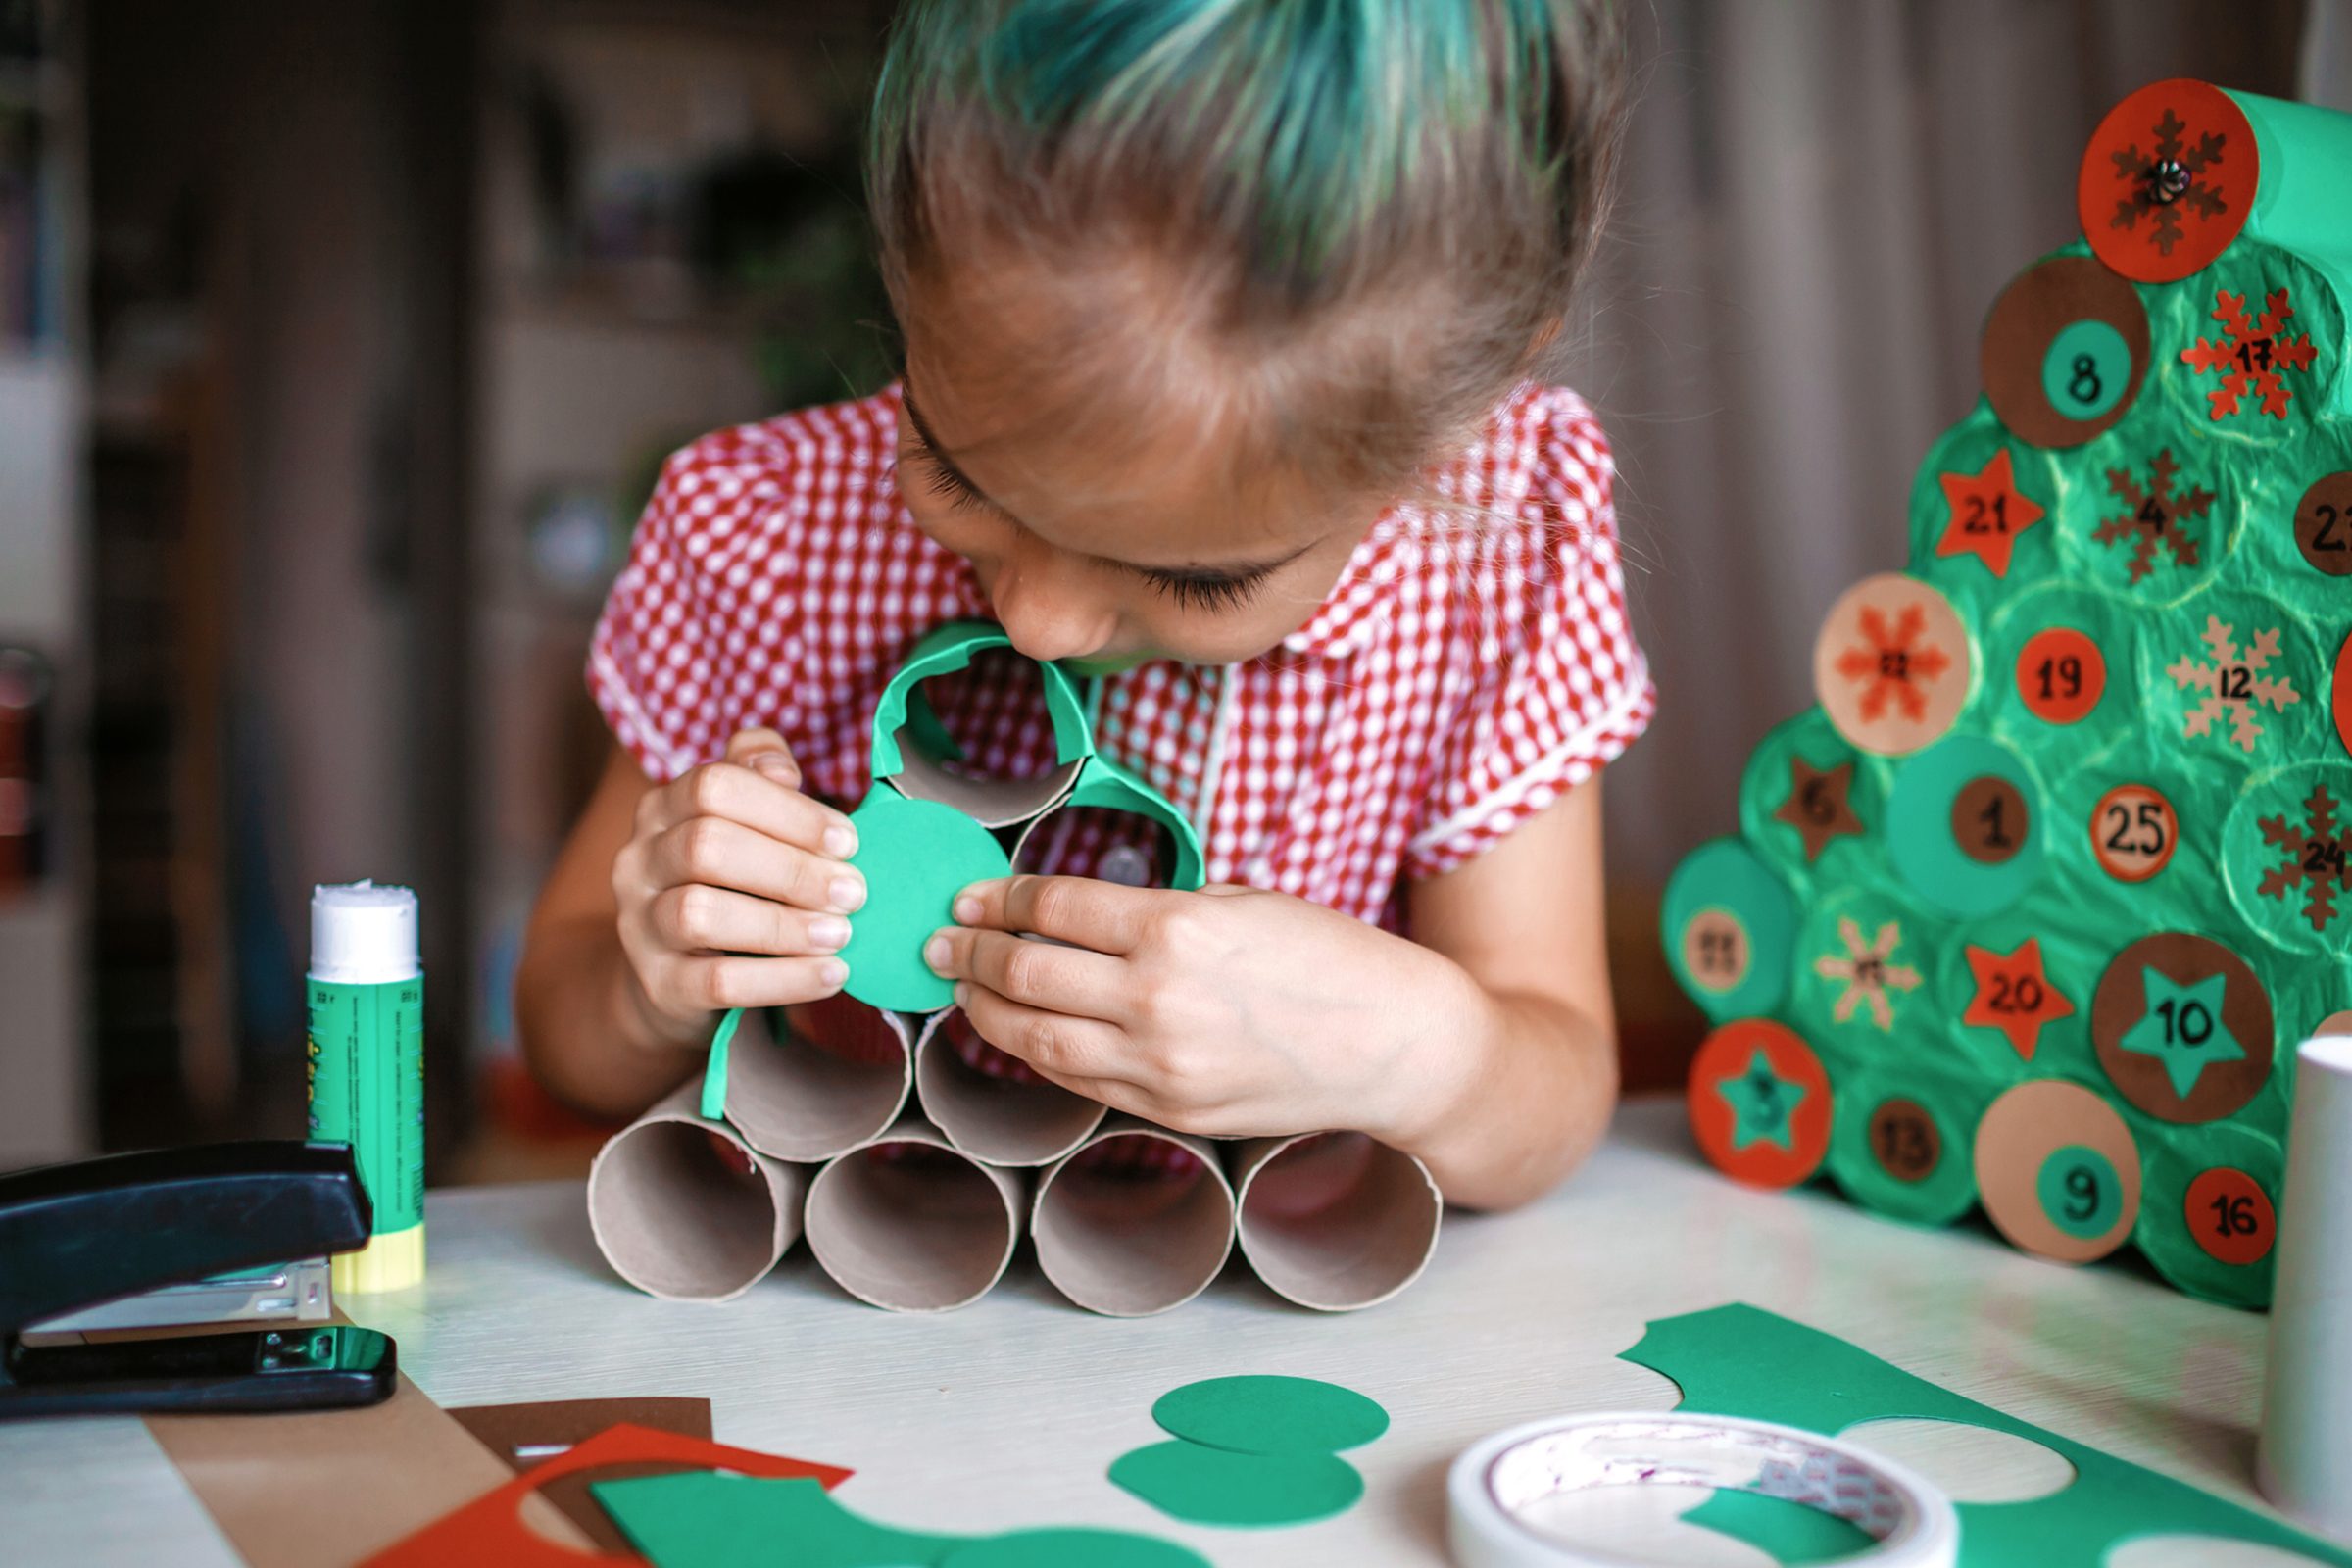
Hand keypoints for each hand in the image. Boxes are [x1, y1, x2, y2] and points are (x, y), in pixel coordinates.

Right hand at [611, 727, 864, 1043]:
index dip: (787, 810)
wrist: (677, 975)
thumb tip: (782, 771)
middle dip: (792, 869)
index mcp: (664, 807)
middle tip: (853, 892)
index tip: (847, 841)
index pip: (715, 786)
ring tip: (840, 934)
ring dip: (783, 925)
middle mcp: (640, 860)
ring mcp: (641, 924)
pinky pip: (717, 981)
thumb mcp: (744, 821)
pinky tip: (830, 973)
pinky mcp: (659, 984)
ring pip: (699, 914)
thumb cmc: (731, 882)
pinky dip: (782, 979)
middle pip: (706, 846)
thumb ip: (760, 777)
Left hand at [923, 877, 1479, 1140]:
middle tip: (942, 939)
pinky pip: (1077, 1079)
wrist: (1395, 1045)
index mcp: (1176, 928)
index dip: (1001, 896)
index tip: (974, 893)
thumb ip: (1157, 908)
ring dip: (983, 1009)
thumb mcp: (1241, 902)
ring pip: (1033, 1037)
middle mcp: (1156, 999)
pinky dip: (1036, 1051)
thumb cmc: (1329, 958)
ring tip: (962, 987)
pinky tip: (1019, 1030)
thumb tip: (1078, 913)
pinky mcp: (1169, 1111)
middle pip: (1024, 972)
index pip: (1054, 906)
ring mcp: (1159, 1065)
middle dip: (970, 951)